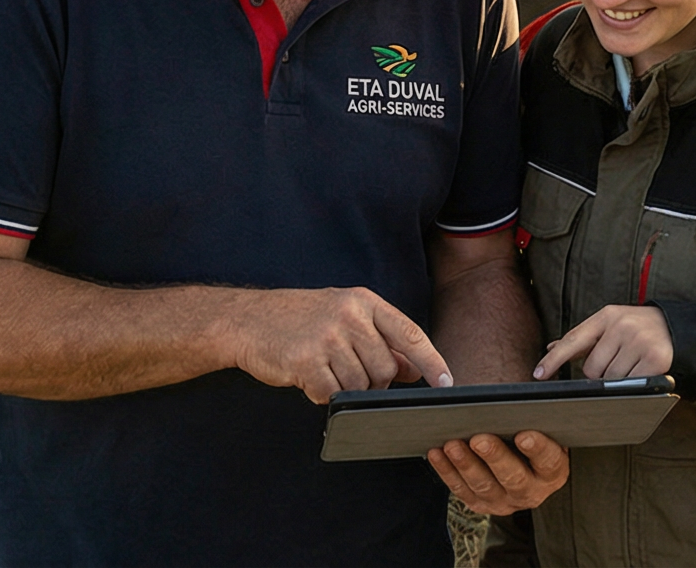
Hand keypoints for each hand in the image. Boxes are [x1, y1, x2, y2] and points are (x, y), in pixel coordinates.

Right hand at [223, 286, 450, 401]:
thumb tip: (414, 370)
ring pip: (360, 385)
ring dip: (345, 388)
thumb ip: (381, 341)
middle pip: (385, 369)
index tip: (447, 382)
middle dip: (373, 382)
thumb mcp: (345, 318)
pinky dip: (322, 394)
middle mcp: (350, 316)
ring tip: (324, 370)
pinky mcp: (306, 360)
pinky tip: (308, 378)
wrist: (248, 320)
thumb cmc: (300, 319)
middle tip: (348, 373)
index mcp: (364, 301)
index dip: (432, 361)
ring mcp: (328, 337)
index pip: (410, 334)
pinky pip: (331, 394)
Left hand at [428, 430, 569, 514]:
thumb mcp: (542, 427)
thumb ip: (534, 417)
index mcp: (553, 472)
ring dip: (466, 465)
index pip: (549, 461)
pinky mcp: (480, 504)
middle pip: (514, 478)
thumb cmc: (532, 433)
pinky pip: (461, 489)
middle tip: (479, 439)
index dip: (538, 449)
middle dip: (495, 458)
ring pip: (484, 486)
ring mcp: (504, 501)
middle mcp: (531, 492)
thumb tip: (513, 400)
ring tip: (452, 445)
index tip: (524, 436)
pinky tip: (437, 452)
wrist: (520, 458)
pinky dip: (447, 471)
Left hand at [532, 305, 672, 380]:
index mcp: (606, 316)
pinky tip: (642, 371)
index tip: (539, 374)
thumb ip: (582, 338)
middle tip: (618, 362)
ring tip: (631, 364)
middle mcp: (622, 325)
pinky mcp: (655, 358)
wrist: (677, 328)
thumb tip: (551, 346)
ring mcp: (639, 341)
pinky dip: (633, 383)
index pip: (574, 339)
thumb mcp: (610, 325)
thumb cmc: (636, 329)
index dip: (554, 358)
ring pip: (610, 380)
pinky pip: (630, 384)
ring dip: (617, 380)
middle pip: (591, 369)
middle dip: (600, 373)